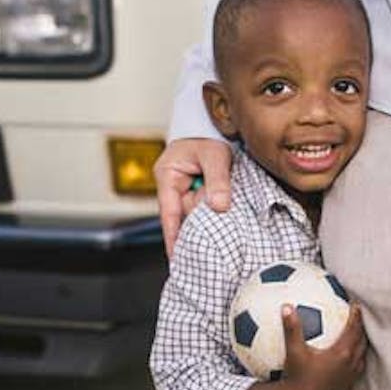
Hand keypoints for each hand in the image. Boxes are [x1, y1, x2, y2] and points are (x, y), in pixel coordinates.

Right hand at [155, 137, 231, 256]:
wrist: (215, 129)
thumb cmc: (209, 137)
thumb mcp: (215, 155)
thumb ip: (218, 179)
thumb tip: (219, 206)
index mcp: (168, 176)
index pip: (169, 214)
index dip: (173, 238)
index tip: (176, 259)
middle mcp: (173, 188)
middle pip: (184, 219)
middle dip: (197, 231)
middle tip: (210, 250)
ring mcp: (185, 194)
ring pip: (196, 218)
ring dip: (208, 225)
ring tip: (219, 240)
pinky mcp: (198, 197)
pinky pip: (204, 213)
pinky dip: (213, 219)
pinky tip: (222, 231)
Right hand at [241, 303, 366, 389]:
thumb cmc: (296, 375)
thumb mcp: (293, 350)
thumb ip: (292, 327)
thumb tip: (286, 306)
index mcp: (342, 353)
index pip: (354, 329)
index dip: (356, 315)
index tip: (356, 305)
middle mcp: (350, 364)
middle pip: (362, 341)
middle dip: (362, 328)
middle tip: (358, 317)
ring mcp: (350, 377)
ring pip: (362, 356)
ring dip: (361, 344)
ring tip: (358, 335)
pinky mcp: (346, 387)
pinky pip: (356, 369)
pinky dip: (356, 359)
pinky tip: (349, 357)